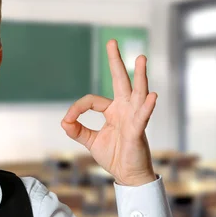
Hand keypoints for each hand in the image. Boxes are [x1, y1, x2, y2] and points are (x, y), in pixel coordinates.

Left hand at [61, 39, 156, 185]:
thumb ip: (76, 130)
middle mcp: (124, 109)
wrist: (128, 175)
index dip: (76, 108)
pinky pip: (143, 116)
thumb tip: (63, 121)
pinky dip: (147, 106)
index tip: (68, 120)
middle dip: (115, 61)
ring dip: (139, 76)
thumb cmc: (113, 155)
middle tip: (111, 41)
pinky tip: (152, 95)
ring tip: (141, 58)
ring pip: (137, 92)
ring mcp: (133, 118)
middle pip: (120, 81)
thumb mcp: (90, 141)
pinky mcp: (138, 131)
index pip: (92, 100)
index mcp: (113, 111)